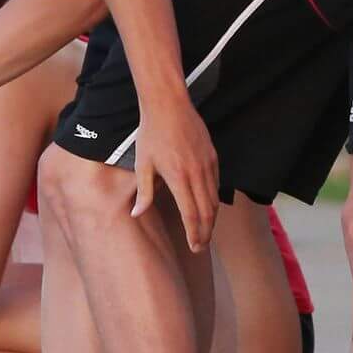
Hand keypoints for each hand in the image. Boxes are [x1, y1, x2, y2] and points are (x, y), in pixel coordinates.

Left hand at [131, 90, 219, 251]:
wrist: (168, 105)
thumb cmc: (151, 135)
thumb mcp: (142, 164)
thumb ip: (143, 192)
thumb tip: (136, 214)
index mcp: (178, 178)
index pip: (191, 214)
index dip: (194, 233)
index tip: (194, 246)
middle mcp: (197, 174)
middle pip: (207, 211)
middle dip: (205, 232)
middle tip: (201, 246)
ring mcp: (208, 165)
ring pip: (214, 199)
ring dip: (211, 218)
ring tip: (206, 232)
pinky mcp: (213, 156)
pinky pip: (216, 184)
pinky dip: (214, 200)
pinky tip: (209, 208)